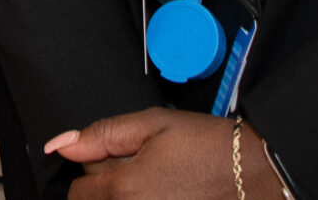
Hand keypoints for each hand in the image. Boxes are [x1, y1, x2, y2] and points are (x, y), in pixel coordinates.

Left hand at [47, 109, 255, 198]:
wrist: (256, 172)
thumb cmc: (208, 147)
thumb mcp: (152, 125)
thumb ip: (102, 135)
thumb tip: (61, 146)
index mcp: (126, 190)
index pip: (79, 194)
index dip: (91, 172)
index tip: (111, 161)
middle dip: (108, 188)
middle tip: (138, 168)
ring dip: (128, 196)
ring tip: (155, 182)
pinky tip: (168, 191)